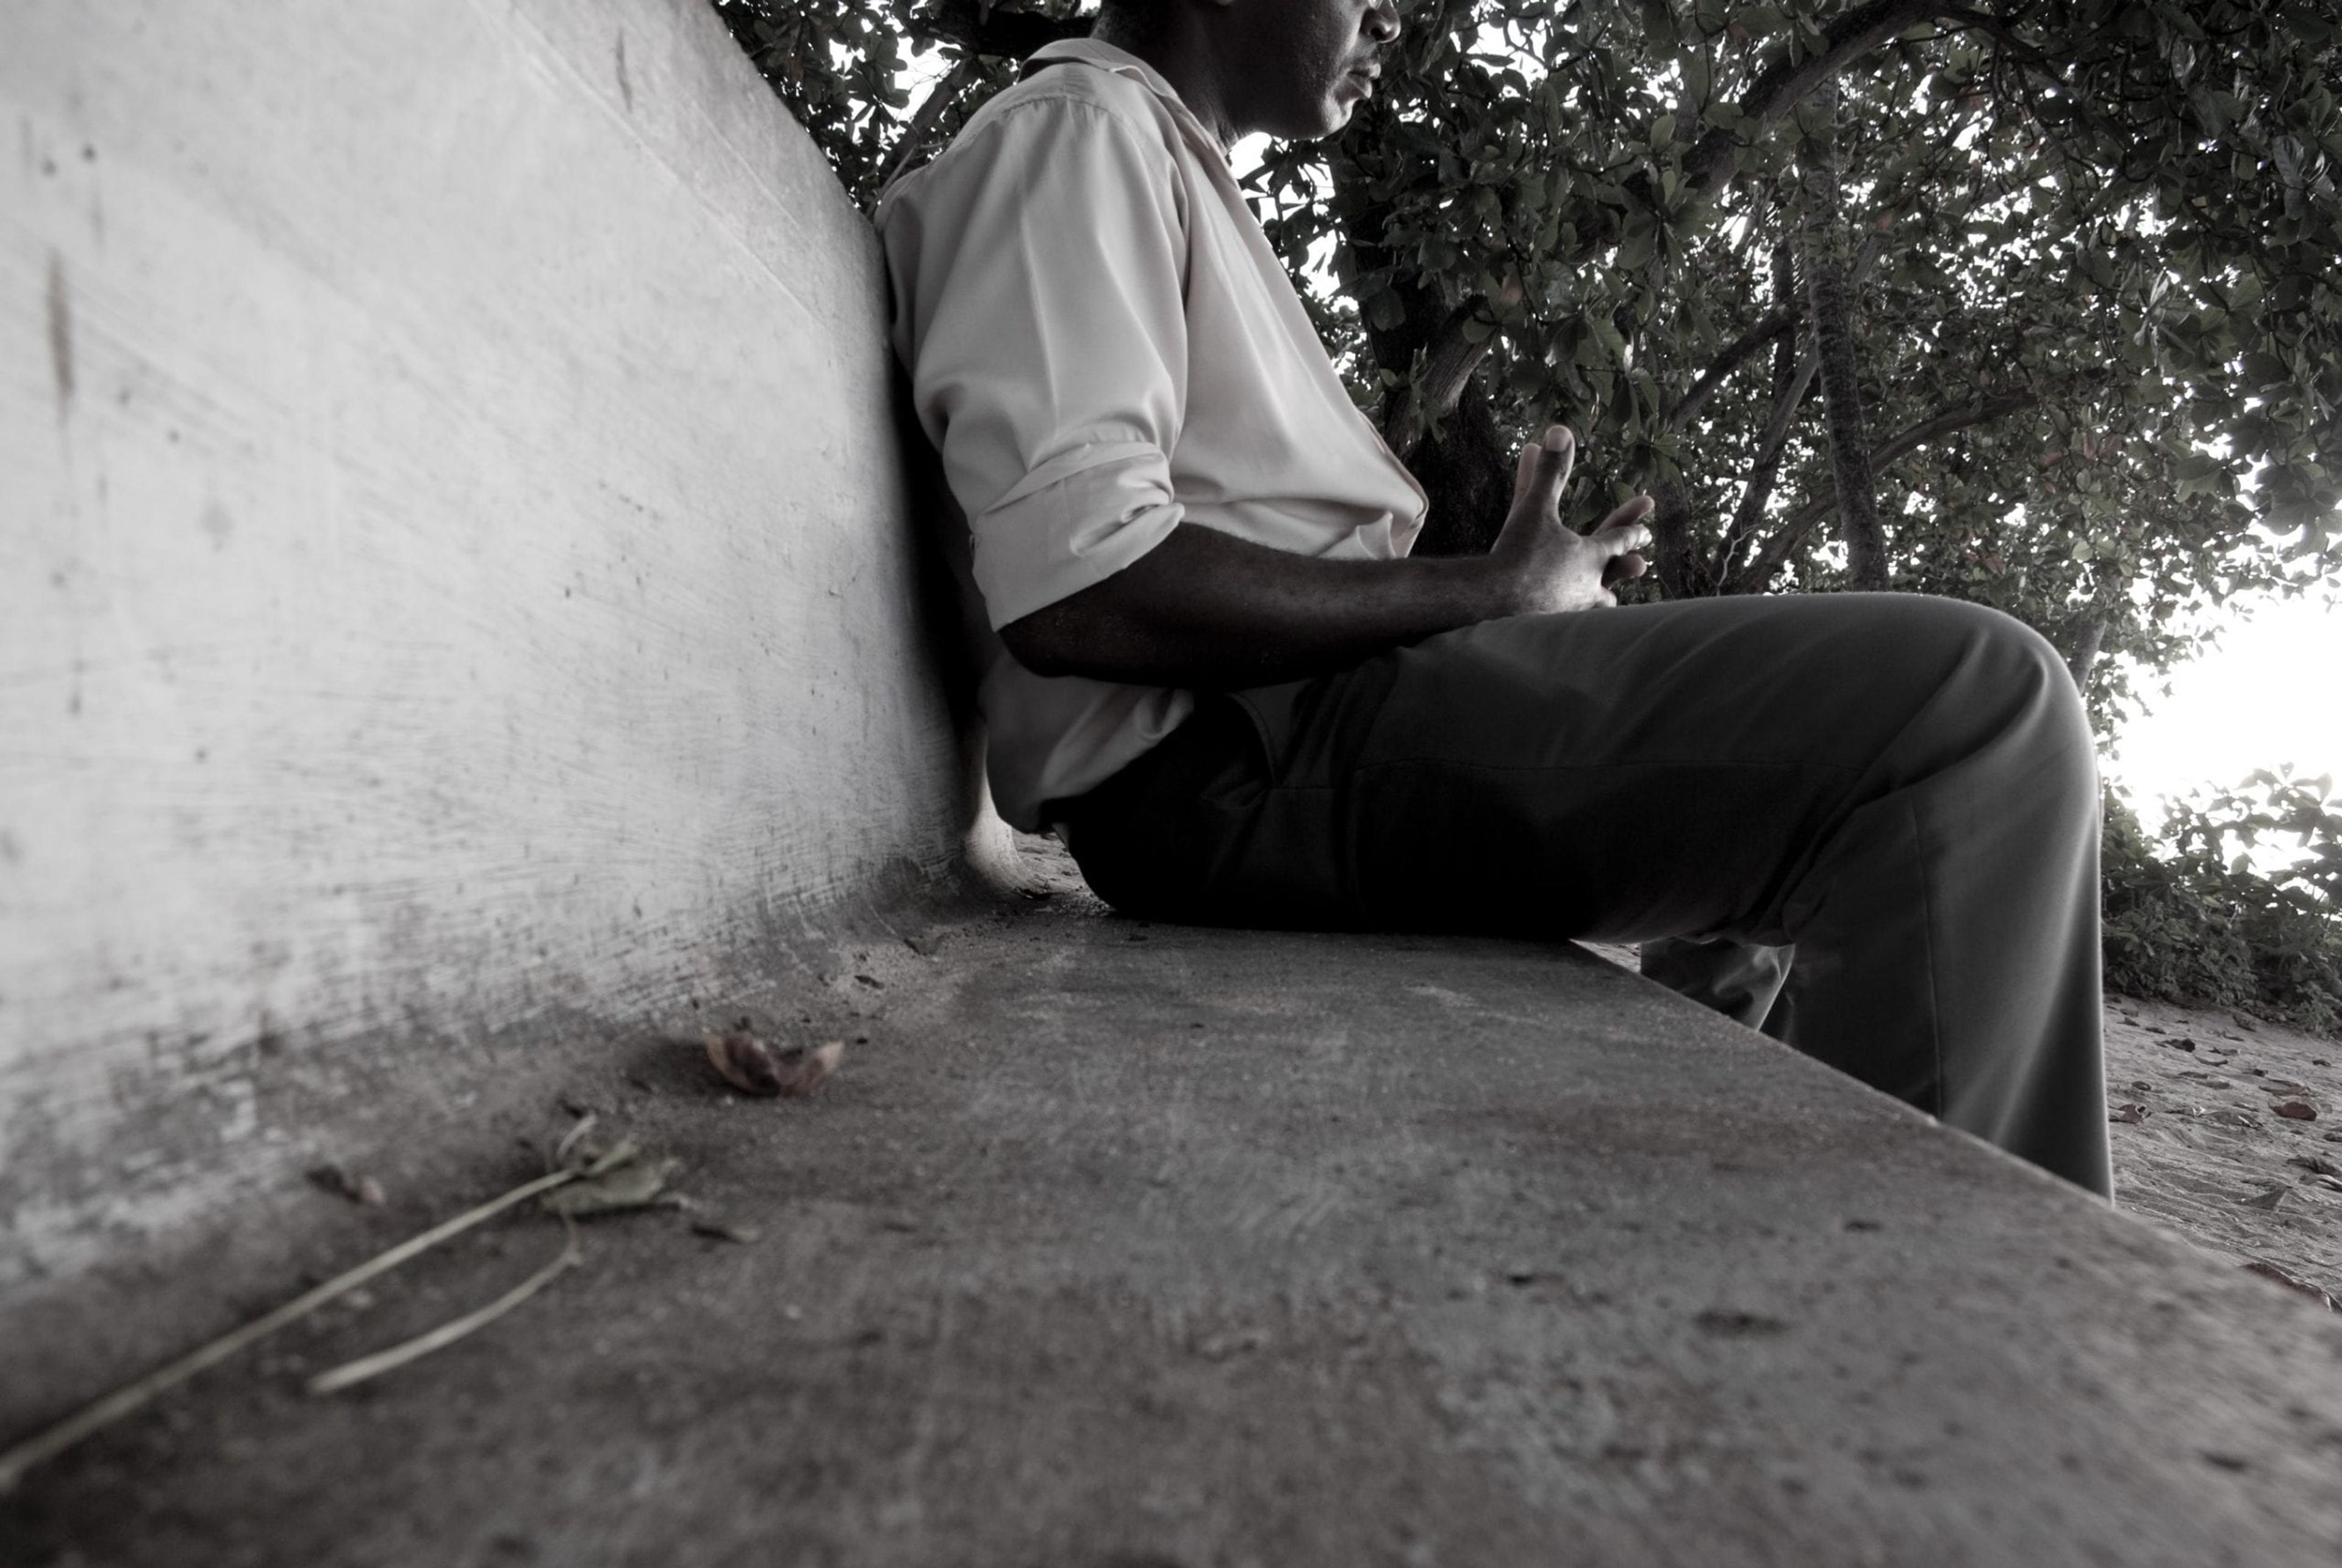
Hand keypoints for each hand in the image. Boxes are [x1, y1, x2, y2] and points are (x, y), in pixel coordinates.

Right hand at [1485, 425, 1652, 614]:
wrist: (1493, 602)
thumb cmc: (1518, 552)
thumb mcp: (1534, 507)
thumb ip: (1548, 471)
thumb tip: (1560, 430)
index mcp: (1589, 556)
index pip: (1617, 539)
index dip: (1631, 531)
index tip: (1646, 530)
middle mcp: (1587, 586)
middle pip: (1613, 575)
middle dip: (1625, 566)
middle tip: (1640, 564)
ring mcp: (1571, 611)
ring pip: (1597, 607)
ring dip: (1603, 600)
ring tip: (1606, 601)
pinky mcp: (1550, 629)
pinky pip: (1571, 623)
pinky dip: (1574, 618)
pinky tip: (1567, 622)